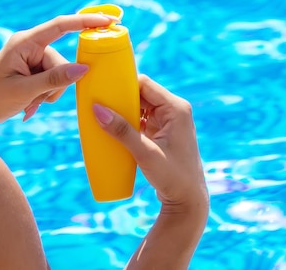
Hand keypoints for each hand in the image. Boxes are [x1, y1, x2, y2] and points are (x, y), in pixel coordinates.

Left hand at [0, 13, 117, 124]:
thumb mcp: (24, 91)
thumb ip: (54, 79)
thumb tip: (84, 68)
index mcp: (24, 42)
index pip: (61, 25)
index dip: (86, 21)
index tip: (109, 20)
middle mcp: (29, 45)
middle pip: (62, 60)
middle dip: (56, 84)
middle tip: (36, 100)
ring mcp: (31, 57)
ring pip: (60, 74)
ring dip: (49, 93)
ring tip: (29, 104)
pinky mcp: (32, 69)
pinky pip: (52, 80)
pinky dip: (44, 95)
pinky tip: (29, 105)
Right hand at [92, 75, 208, 213]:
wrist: (188, 200)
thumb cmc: (173, 177)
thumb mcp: (145, 153)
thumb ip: (122, 131)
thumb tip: (97, 109)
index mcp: (176, 108)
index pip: (146, 84)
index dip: (124, 83)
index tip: (102, 87)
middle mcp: (174, 110)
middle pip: (142, 93)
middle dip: (121, 97)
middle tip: (98, 101)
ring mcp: (169, 121)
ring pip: (141, 106)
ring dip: (123, 109)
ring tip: (102, 112)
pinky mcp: (162, 131)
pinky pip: (142, 118)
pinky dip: (128, 120)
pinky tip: (113, 126)